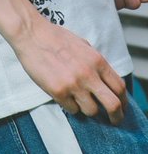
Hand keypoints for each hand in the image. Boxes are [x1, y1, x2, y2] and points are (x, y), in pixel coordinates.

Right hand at [11, 15, 126, 121]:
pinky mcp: (58, 91)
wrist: (31, 33)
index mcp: (96, 60)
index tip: (121, 106)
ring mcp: (73, 84)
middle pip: (112, 104)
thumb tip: (104, 81)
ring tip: (78, 99)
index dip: (123, 101)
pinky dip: (70, 106)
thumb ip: (95, 63)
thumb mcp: (83, 45)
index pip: (119, 87)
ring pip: (91, 111)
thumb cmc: (55, 37)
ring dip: (87, 108)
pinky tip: (64, 95)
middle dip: (116, 116)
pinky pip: (72, 110)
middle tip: (113, 120)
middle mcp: (88, 73)